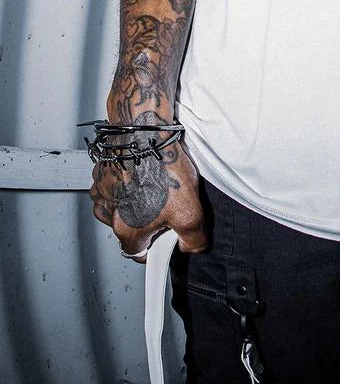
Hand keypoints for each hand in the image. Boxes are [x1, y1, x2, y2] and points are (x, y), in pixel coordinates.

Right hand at [90, 140, 207, 262]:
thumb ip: (193, 239)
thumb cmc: (161, 168)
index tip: (164, 236)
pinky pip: (114, 183)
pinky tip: (142, 169)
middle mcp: (108, 213)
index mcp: (126, 230)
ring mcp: (102, 191)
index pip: (138, 253)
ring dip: (133, 198)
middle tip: (163, 202)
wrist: (145, 131)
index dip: (154, 246)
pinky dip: (125, 180)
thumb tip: (191, 247)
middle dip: (145, 219)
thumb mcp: (190, 212)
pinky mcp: (101, 171)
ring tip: (153, 182)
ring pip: (118, 205)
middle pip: (127, 227)